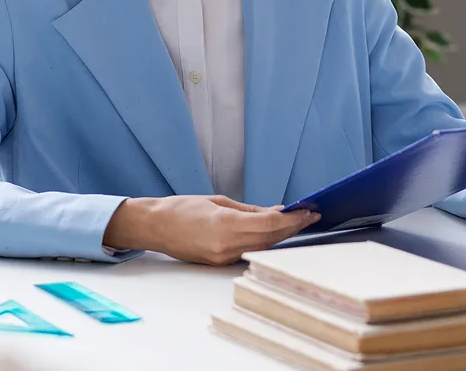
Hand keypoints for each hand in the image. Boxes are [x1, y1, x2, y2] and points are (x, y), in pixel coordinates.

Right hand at [104, 194, 319, 265]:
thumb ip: (248, 210)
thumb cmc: (182, 208)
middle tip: (310, 215)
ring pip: (263, 248)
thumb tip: (276, 211)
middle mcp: (226, 246)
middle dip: (293, 228)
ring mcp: (223, 258)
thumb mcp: (218, 201)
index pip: (270, 224)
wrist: (155, 226)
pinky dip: (265, 242)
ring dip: (282, 236)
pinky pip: (249, 252)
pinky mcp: (219, 264)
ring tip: (298, 223)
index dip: (292, 219)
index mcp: (225, 226)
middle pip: (271, 239)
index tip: (308, 210)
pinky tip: (275, 233)